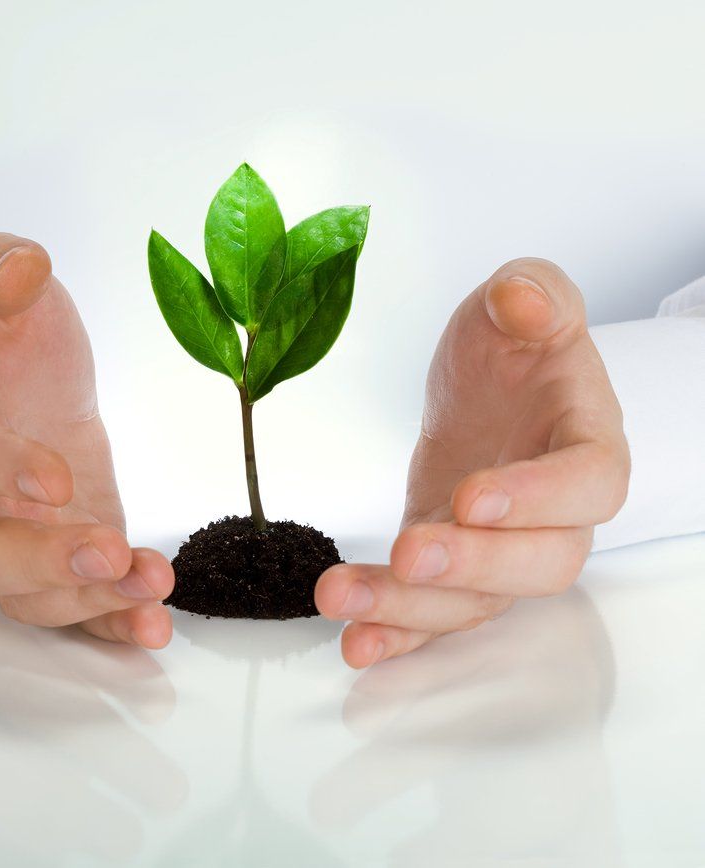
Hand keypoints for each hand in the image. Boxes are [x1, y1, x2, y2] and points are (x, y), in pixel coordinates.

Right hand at [0, 233, 173, 646]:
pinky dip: (109, 623)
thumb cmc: (4, 343)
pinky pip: (73, 607)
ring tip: (153, 589)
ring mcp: (14, 539)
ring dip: (90, 603)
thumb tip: (22, 264)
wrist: (18, 389)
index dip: (0, 470)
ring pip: (27, 597)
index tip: (56, 480)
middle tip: (106, 555)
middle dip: (40, 564)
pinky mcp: (61, 560)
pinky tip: (154, 623)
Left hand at [315, 258, 629, 666]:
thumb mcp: (525, 298)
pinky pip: (437, 612)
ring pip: (479, 599)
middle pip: (541, 563)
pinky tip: (353, 639)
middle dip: (474, 566)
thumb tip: (522, 299)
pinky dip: (398, 631)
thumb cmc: (516, 346)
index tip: (473, 497)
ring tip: (344, 600)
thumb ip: (535, 294)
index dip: (538, 498)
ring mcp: (503, 548)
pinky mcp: (455, 566)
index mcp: (588, 443)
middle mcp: (557, 513)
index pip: (588, 483)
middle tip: (410, 554)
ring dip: (413, 610)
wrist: (490, 387)